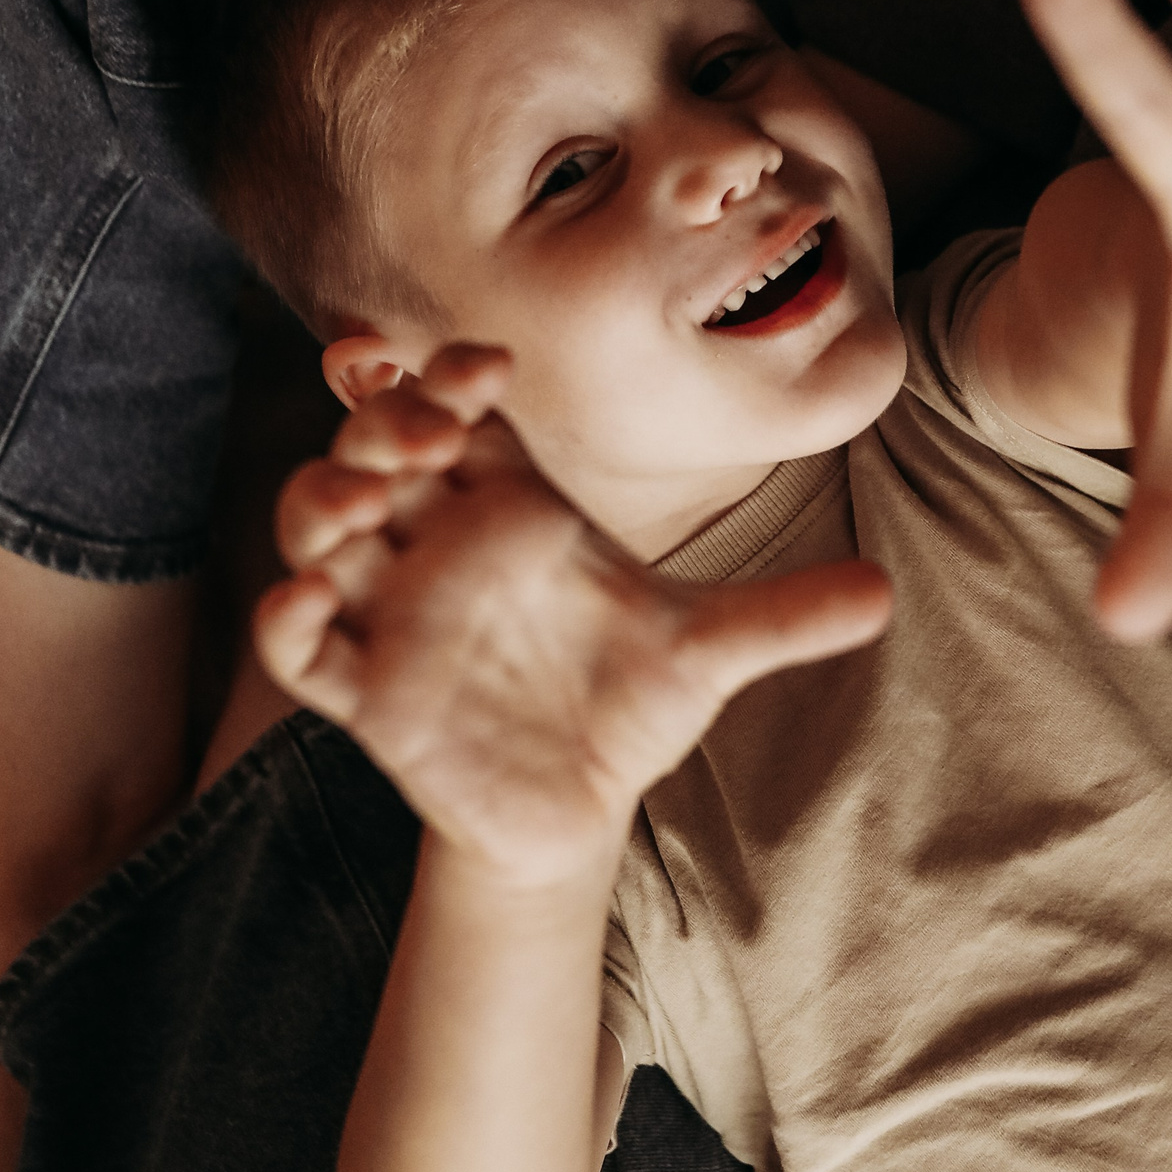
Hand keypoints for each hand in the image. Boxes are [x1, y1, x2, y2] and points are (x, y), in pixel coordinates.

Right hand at [255, 343, 890, 884]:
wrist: (584, 803)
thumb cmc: (631, 702)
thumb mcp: (709, 652)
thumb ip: (786, 615)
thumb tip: (885, 592)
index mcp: (514, 507)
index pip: (459, 406)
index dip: (450, 370)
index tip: (484, 367)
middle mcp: (444, 545)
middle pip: (375, 445)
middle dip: (378, 420)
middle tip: (421, 433)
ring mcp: (396, 612)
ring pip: (316, 527)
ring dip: (319, 501)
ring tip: (360, 510)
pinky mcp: (367, 690)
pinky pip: (300, 645)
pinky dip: (287, 621)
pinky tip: (306, 608)